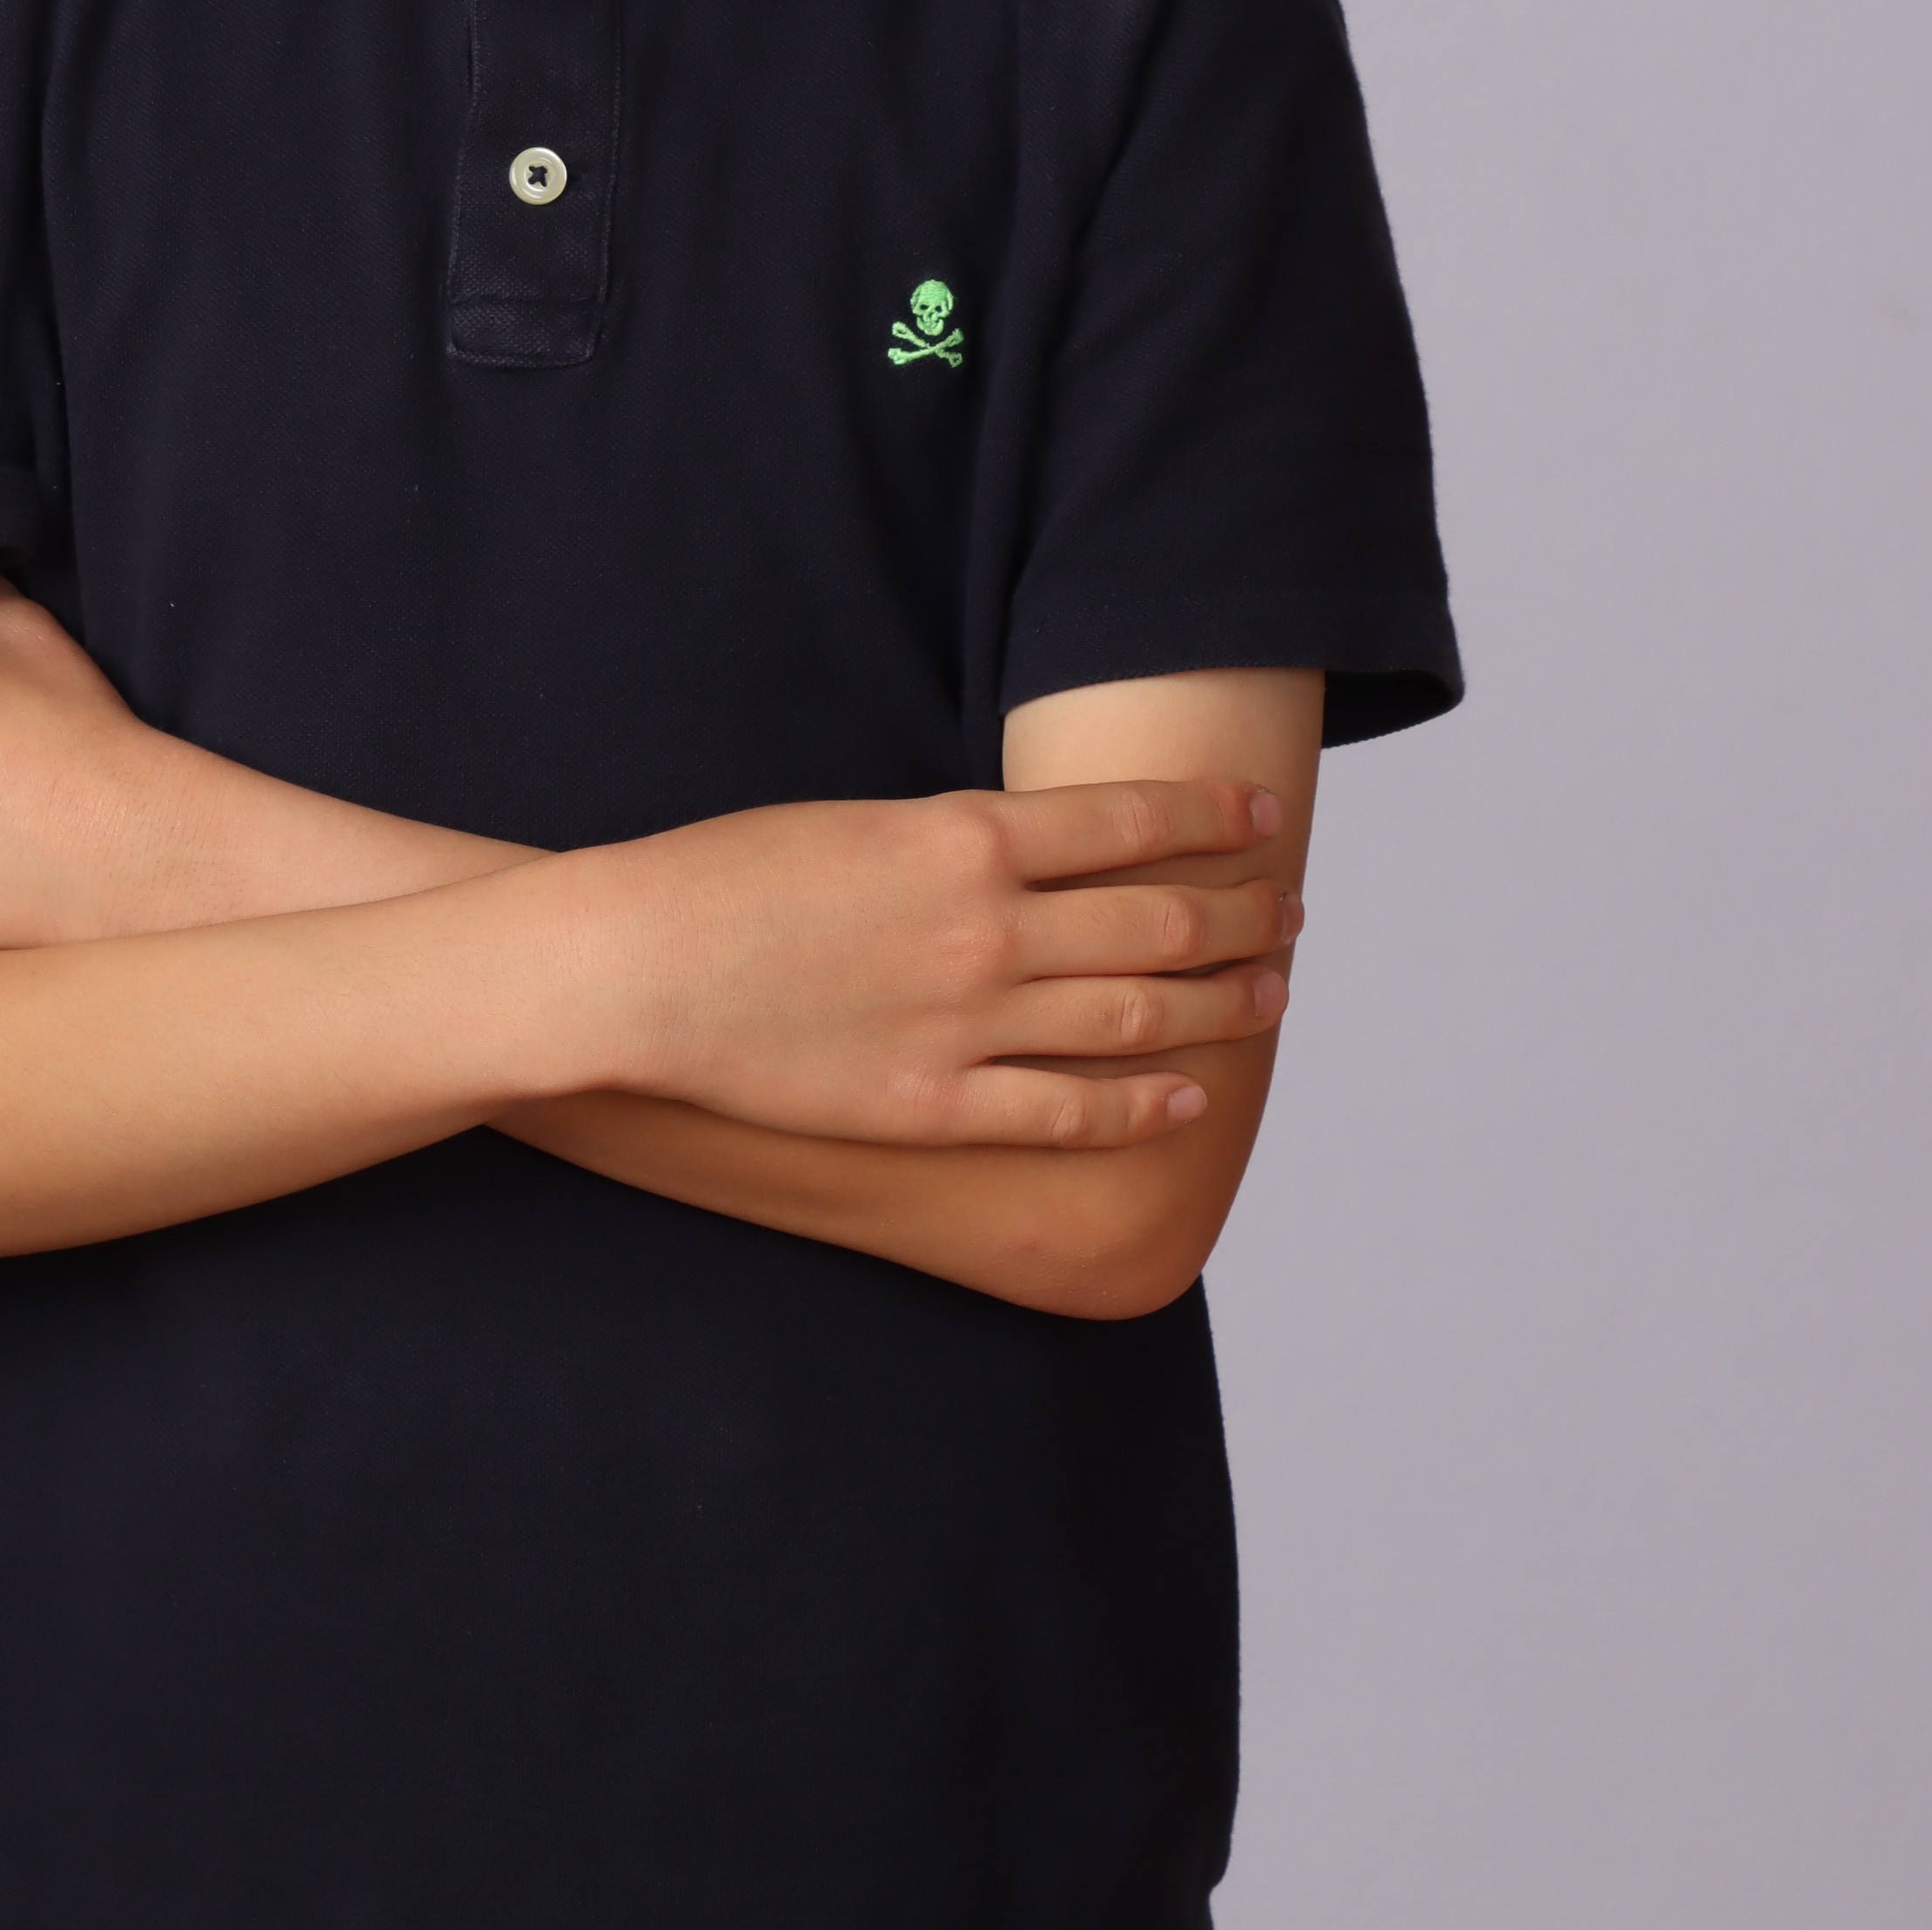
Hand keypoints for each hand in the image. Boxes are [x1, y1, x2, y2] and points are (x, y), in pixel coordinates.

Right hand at [563, 779, 1298, 1148]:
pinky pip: (1068, 1112)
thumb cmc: (730, 874)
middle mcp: (991, 927)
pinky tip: (1185, 1096)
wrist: (641, 963)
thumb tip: (1032, 847)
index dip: (1210, 820)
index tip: (1262, 819)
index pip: (1128, 821)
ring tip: (1271, 994)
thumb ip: (955, 839)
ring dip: (1219, 1004)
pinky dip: (1140, 1104)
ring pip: (1136, 1015)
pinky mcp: (937, 1105)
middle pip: (1158, 920)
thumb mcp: (861, 821)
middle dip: (1241, 914)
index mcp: (967, 836)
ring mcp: (970, 1023)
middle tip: (1290, 911)